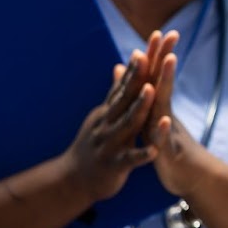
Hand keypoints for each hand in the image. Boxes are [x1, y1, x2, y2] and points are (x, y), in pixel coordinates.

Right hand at [61, 33, 174, 202]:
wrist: (72, 180)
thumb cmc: (95, 147)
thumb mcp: (103, 118)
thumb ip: (116, 95)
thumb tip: (120, 68)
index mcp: (108, 113)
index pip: (122, 87)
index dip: (134, 69)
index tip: (146, 48)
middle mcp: (107, 124)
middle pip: (124, 98)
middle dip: (138, 78)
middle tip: (148, 57)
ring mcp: (110, 144)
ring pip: (127, 123)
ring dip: (139, 107)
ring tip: (153, 91)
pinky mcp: (115, 165)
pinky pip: (130, 159)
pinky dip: (142, 154)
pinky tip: (154, 150)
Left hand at [146, 33, 211, 196]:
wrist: (191, 178)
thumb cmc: (170, 149)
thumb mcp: (154, 121)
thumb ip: (145, 97)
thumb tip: (132, 72)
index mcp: (157, 109)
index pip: (154, 78)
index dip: (155, 55)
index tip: (159, 31)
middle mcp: (163, 116)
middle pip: (161, 83)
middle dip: (163, 58)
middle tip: (168, 34)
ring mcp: (168, 132)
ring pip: (164, 106)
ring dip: (166, 84)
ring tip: (168, 62)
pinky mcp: (168, 153)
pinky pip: (165, 140)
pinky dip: (163, 130)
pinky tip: (164, 119)